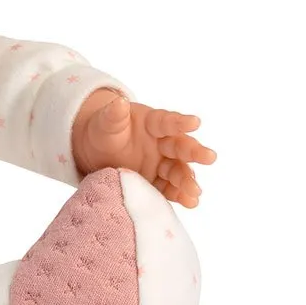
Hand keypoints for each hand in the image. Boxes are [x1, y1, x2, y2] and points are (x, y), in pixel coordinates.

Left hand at [71, 91, 215, 207]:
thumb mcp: (105, 121)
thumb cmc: (105, 129)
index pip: (167, 121)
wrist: (96, 150)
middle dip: (194, 152)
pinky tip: (190, 202)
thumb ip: (113, 115)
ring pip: (178, 170)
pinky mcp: (156, 181)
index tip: (195, 122)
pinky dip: (179, 195)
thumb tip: (119, 102)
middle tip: (209, 157)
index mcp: (151, 122)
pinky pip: (169, 188)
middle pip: (180, 146)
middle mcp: (161, 142)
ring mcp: (161, 163)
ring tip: (196, 191)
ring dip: (187, 179)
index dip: (180, 122)